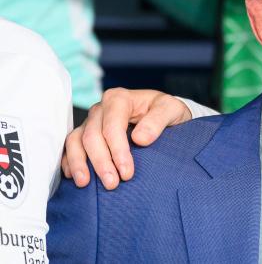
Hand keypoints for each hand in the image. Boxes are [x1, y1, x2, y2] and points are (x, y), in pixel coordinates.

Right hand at [62, 88, 192, 189]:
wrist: (163, 114)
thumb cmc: (166, 111)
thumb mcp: (172, 109)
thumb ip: (158, 120)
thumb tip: (140, 139)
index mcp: (119, 99)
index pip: (112, 127)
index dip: (117, 151)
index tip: (127, 172)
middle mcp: (101, 109)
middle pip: (92, 136)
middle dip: (101, 162)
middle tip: (112, 184)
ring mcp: (91, 121)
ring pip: (76, 141)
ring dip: (79, 163)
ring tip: (84, 184)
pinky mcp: (85, 134)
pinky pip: (70, 147)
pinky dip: (69, 161)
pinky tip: (74, 176)